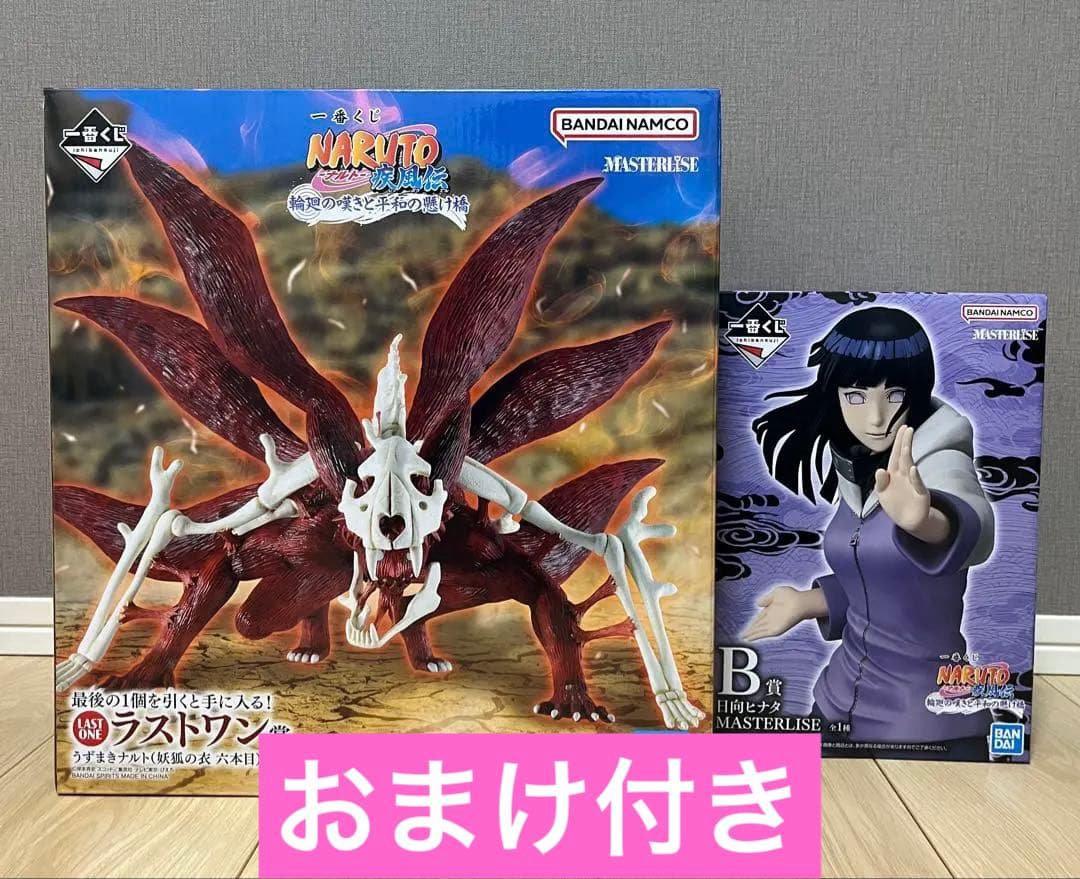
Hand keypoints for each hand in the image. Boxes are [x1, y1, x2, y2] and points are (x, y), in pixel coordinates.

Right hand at [743, 586, 821, 640]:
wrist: (800, 603)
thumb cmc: (792, 596)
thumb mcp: (776, 592)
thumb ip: (767, 598)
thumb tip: (758, 603)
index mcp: (772, 609)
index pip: (760, 617)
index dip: (754, 621)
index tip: (749, 626)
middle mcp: (772, 618)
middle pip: (759, 625)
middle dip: (751, 630)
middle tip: (744, 634)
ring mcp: (774, 624)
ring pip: (759, 630)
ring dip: (751, 634)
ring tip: (744, 638)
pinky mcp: (776, 629)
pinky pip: (763, 634)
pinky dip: (755, 636)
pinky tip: (749, 638)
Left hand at [875, 425, 949, 542]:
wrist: (908, 521)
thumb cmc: (895, 504)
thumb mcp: (883, 494)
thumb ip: (880, 482)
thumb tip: (880, 470)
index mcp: (894, 474)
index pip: (895, 455)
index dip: (898, 443)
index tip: (902, 429)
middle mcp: (905, 476)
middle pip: (904, 457)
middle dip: (904, 443)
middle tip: (907, 429)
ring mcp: (913, 484)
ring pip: (909, 467)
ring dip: (907, 457)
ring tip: (905, 445)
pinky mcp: (921, 495)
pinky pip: (918, 484)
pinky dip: (915, 477)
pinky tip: (913, 469)